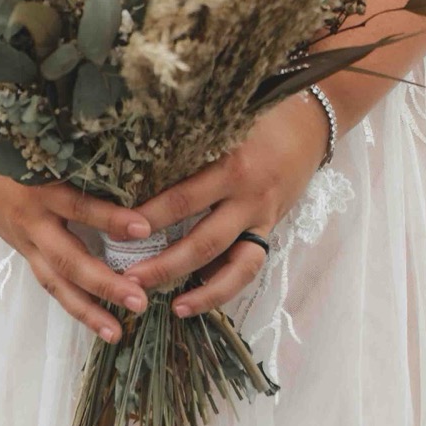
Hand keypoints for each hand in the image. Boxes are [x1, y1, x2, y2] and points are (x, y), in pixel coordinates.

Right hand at [0, 145, 158, 344]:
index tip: (144, 229)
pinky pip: (49, 283)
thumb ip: (81, 163)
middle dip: (104, 284)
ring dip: (87, 310)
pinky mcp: (24, 253)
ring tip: (115, 332)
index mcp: (42, 190)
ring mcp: (26, 242)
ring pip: (56, 283)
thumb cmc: (17, 146)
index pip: (80, 206)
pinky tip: (95, 320)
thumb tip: (132, 170)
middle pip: (69, 259)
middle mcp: (33, 221)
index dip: (111, 218)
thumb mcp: (45, 148)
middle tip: (138, 300)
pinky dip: (72, 303)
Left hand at [123, 93, 331, 318]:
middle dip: (164, 264)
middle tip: (129, 280)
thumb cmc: (256, 118)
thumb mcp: (223, 124)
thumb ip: (189, 143)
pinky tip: (198, 298)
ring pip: (231, 264)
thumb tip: (137, 167)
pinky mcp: (270, 230)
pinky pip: (248, 265)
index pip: (183, 198)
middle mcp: (247, 197)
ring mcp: (261, 218)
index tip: (116, 230)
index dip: (150, 218)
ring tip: (171, 307)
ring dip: (200, 290)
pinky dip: (224, 285)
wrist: (308, 125)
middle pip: (202, 241)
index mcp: (230, 165)